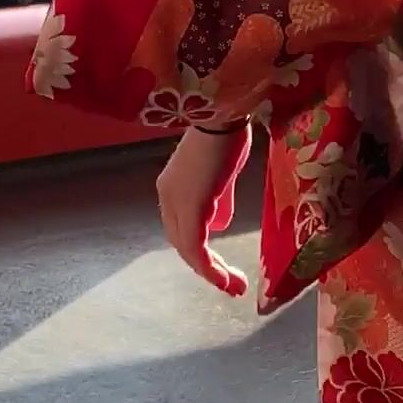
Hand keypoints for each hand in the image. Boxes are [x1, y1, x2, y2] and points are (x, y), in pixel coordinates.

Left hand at [157, 123, 252, 297]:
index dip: (201, 252)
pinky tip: (225, 280)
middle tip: (232, 286)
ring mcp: (176, 203)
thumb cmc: (227, 135)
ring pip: (188, 250)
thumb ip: (219, 200)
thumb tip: (219, 223)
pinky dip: (210, 268)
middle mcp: (168, 198)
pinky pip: (197, 248)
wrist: (224, 114)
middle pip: (183, 244)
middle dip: (207, 268)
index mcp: (172, 189)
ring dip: (212, 273)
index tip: (224, 269)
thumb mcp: (222, 174)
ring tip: (234, 288)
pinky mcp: (190, 207)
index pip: (183, 229)